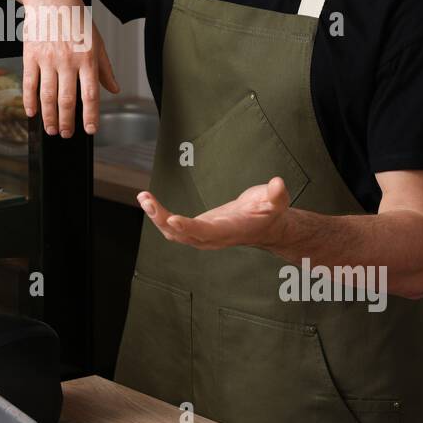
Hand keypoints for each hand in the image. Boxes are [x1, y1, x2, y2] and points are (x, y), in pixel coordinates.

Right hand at [21, 0, 118, 136]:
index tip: (90, 130)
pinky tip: (32, 113)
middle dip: (66, 121)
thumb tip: (114, 90)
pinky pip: (29, 83)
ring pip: (47, 95)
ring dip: (49, 116)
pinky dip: (30, 101)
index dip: (90, 115)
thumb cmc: (77, 20)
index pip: (90, 94)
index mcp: (87, 58)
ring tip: (51, 129)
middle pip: (66, 99)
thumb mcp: (97, 42)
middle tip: (65, 134)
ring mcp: (48, 59)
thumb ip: (104, 69)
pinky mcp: (31, 56)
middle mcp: (68, 60)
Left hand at [137, 178, 290, 249]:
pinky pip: (173, 227)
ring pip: (173, 232)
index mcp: (228, 231)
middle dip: (163, 219)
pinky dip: (159, 216)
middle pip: (182, 234)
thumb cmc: (269, 212)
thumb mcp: (276, 202)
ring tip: (143, 197)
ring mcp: (202, 236)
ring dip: (156, 216)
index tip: (173, 220)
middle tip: (148, 201)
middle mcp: (212, 237)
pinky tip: (148, 201)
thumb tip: (278, 184)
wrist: (265, 226)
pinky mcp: (196, 229)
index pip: (206, 232)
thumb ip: (276, 195)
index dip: (189, 227)